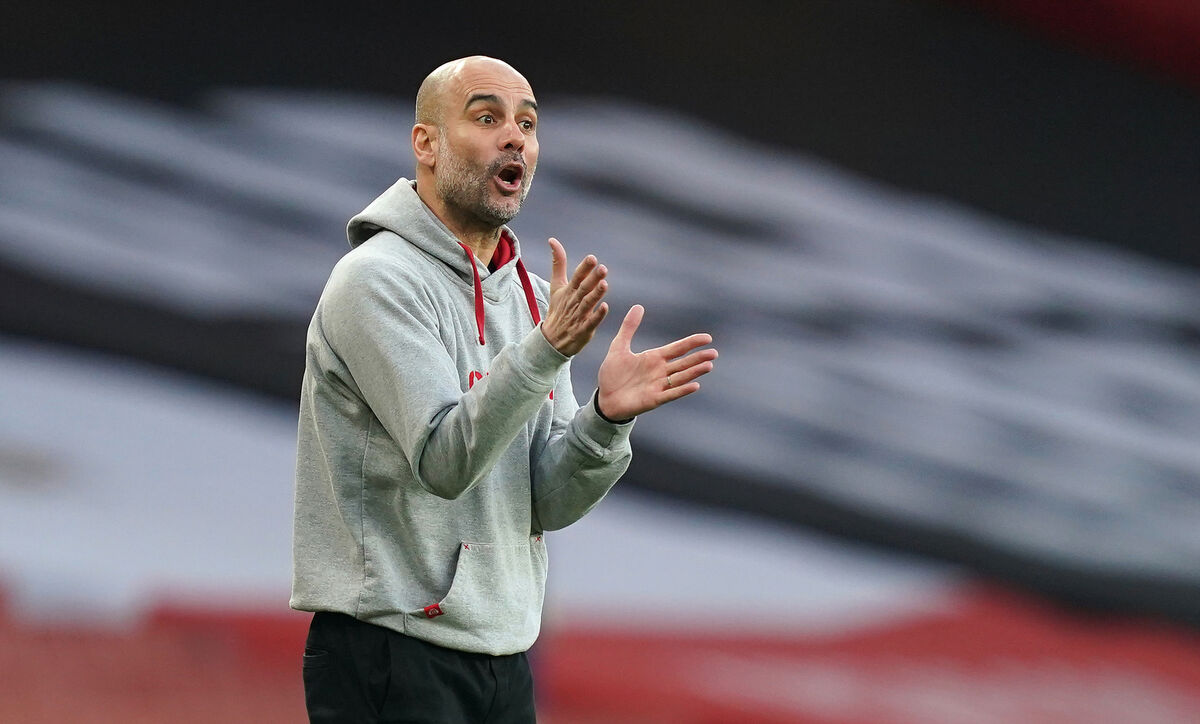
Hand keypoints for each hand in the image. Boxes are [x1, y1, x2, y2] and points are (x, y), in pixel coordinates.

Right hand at [541, 238, 609, 356]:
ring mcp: (578, 316)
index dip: (584, 268)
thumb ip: (558, 263)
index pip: (576, 277)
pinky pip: (591, 322)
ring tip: (604, 284)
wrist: (551, 339)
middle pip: (583, 289)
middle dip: (592, 279)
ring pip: (587, 304)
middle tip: (603, 268)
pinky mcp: (583, 330)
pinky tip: (605, 307)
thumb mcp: (556, 286)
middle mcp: (573, 302)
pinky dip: (597, 315)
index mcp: (568, 291)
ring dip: (596, 295)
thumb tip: (553, 240)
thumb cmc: (558, 309)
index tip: (592, 258)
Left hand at [596, 305, 716, 419]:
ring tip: (709, 366)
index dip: (692, 343)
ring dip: (694, 372)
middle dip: (698, 358)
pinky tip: (695, 385)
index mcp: (654, 358)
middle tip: (714, 353)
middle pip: (683, 363)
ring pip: (681, 377)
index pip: (678, 348)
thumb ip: (629, 327)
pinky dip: (682, 390)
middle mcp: (660, 371)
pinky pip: (671, 394)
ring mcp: (658, 386)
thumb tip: (638, 306)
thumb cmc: (612, 374)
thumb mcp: (618, 347)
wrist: (603, 398)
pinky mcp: (653, 399)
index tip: (707, 338)